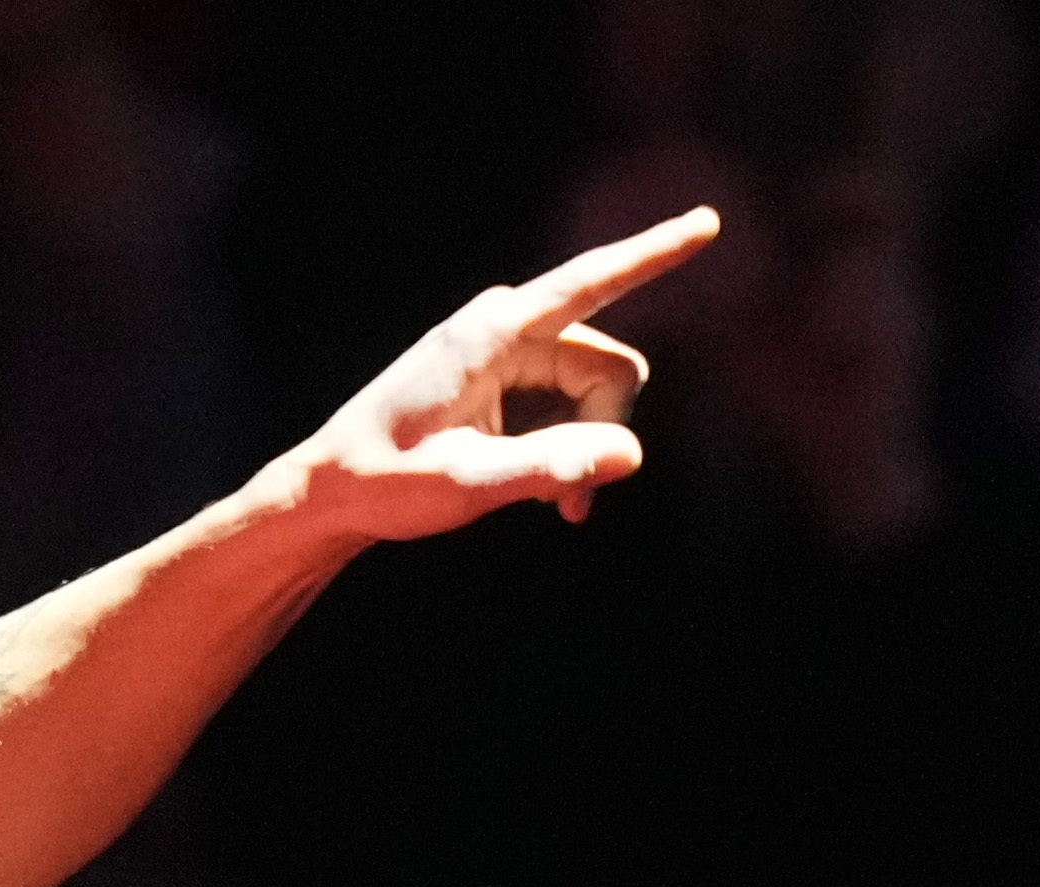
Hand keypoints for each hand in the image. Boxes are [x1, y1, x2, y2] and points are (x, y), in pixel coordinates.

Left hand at [256, 205, 720, 540]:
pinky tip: (536, 490)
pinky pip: (567, 405)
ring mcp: (507, 350)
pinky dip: (565, 447)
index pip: (591, 284)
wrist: (330, 493)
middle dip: (607, 433)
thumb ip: (546, 468)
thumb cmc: (385, 484)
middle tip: (570, 508)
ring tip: (546, 506)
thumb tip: (629, 456)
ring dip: (585, 448)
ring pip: (594, 391)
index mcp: (494, 331)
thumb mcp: (465, 485)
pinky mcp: (506, 379)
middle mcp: (506, 326)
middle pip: (609, 368)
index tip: (709, 224)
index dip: (654, 255)